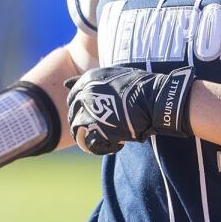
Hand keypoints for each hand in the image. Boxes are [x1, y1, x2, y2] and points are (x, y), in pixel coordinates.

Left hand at [65, 66, 193, 154]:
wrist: (155, 99)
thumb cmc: (139, 86)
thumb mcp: (113, 74)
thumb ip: (89, 80)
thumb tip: (65, 84)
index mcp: (88, 80)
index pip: (72, 97)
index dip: (78, 108)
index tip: (88, 114)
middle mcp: (86, 95)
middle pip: (73, 114)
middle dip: (81, 123)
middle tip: (94, 129)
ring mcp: (91, 112)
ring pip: (77, 129)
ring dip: (86, 136)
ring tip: (101, 138)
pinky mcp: (100, 130)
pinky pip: (91, 143)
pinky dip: (100, 147)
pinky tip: (113, 143)